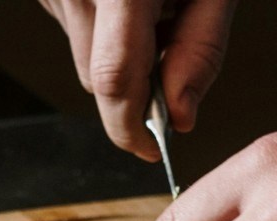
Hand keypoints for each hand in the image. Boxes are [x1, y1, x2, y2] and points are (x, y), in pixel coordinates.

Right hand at [38, 0, 236, 160]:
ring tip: (156, 6)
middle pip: (95, 79)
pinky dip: (106, 27)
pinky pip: (75, 26)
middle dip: (136, 89)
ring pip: (84, 56)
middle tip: (175, 48)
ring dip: (122, 53)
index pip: (113, 81)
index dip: (131, 128)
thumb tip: (180, 116)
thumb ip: (201, 50)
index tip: (151, 150)